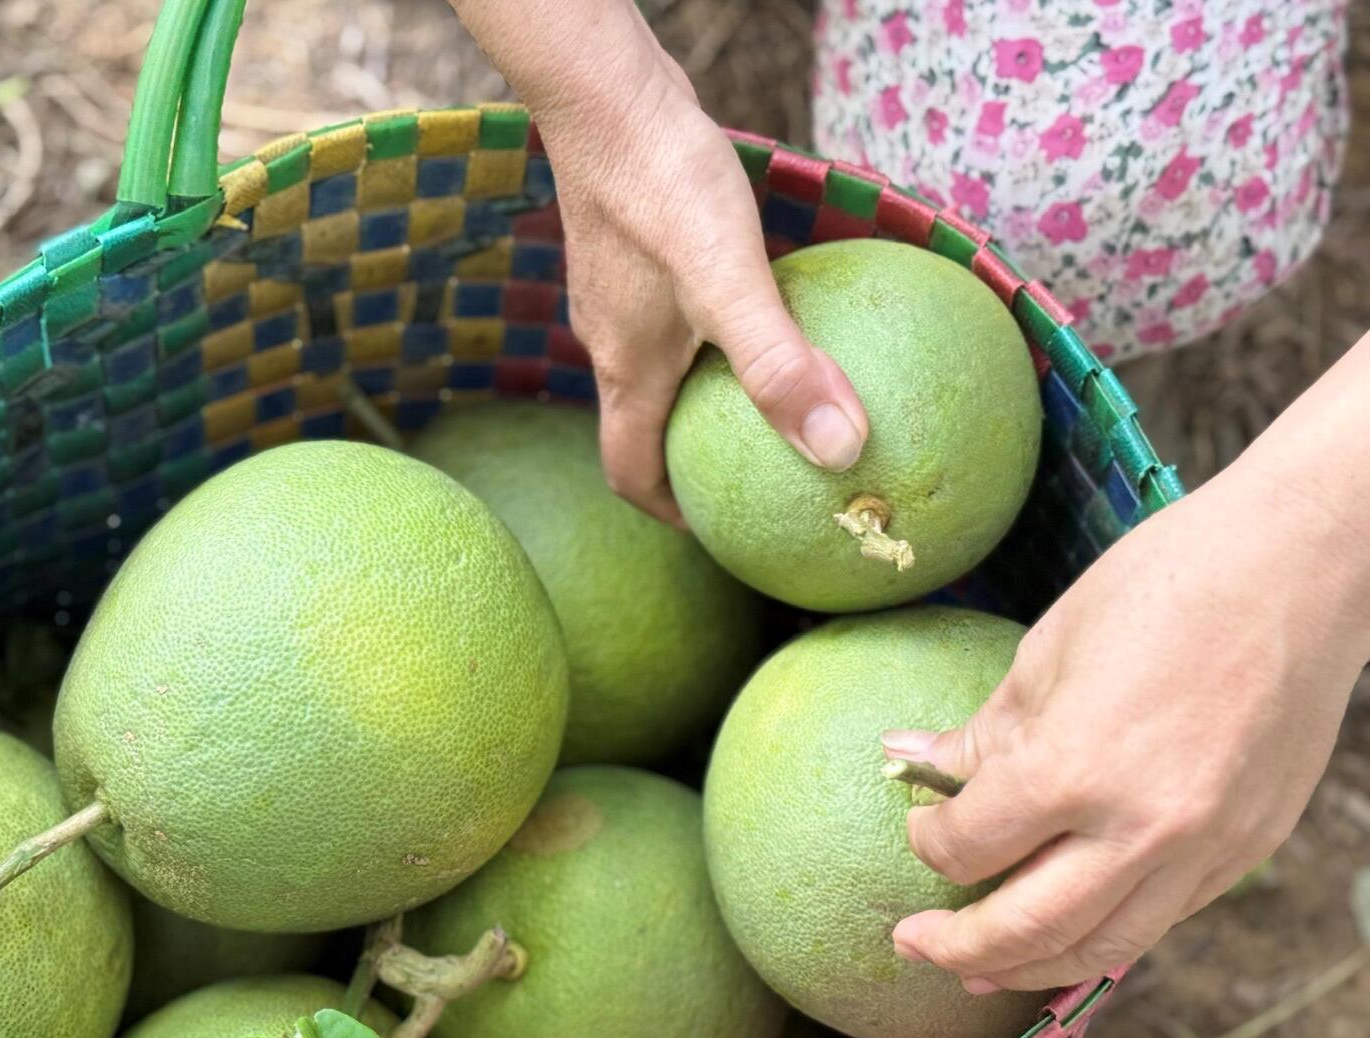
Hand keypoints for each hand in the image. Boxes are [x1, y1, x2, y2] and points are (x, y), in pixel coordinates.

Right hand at [447, 0, 867, 521]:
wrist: (606, 98)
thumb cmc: (663, 185)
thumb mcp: (733, 282)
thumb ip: (780, 367)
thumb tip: (841, 451)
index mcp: (626, 371)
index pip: (631, 472)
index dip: (670, 513)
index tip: (717, 528)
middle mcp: (609, 341)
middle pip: (643, 426)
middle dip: (692, 459)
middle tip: (754, 471)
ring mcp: (613, 294)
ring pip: (655, 369)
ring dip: (702, 395)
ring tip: (766, 395)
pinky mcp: (628, 249)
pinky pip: (669, 315)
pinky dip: (707, 333)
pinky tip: (761, 304)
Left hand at [888, 395, 1369, 991]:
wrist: (1300, 569)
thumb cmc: (1165, 586)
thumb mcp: (1047, 651)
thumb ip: (983, 731)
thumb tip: (908, 760)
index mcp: (1072, 769)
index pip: (968, 847)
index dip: (930, 842)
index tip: (921, 824)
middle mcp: (1140, 828)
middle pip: (1027, 929)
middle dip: (956, 947)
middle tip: (912, 945)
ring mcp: (1203, 848)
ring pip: (1102, 949)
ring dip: (1027, 968)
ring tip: (978, 969)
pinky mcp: (1246, 850)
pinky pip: (1161, 920)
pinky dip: (1103, 938)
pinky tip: (1067, 931)